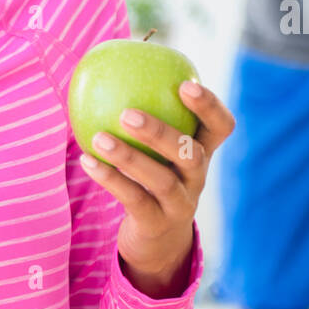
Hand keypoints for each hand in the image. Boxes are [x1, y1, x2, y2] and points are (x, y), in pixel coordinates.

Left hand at [77, 80, 235, 296]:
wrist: (157, 241)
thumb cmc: (151, 180)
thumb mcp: (158, 153)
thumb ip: (145, 119)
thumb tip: (109, 67)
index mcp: (202, 153)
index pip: (221, 127)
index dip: (209, 105)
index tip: (185, 83)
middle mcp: (198, 178)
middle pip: (190, 153)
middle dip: (161, 132)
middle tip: (128, 113)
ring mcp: (180, 203)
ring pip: (160, 179)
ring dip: (128, 157)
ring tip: (99, 137)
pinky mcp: (157, 223)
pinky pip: (133, 198)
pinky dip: (110, 179)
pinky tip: (87, 161)